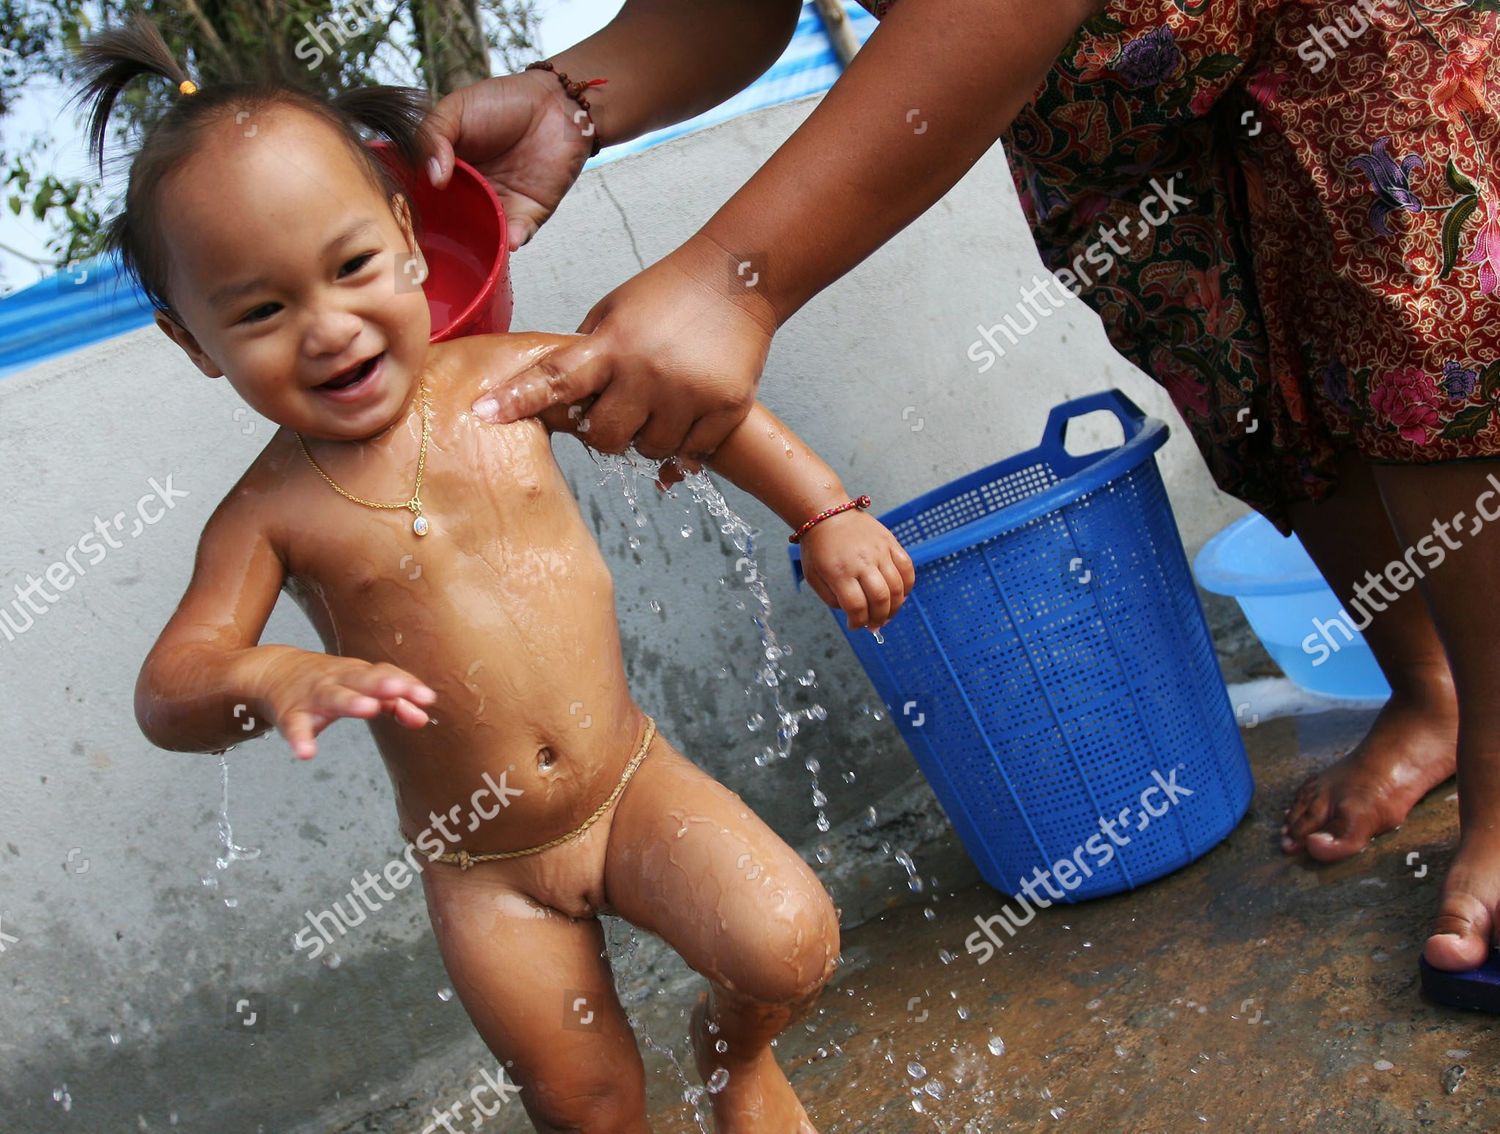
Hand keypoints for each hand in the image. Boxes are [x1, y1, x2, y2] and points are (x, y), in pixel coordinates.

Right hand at [253, 650, 436, 760]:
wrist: (273, 670)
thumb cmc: (329, 681)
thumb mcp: (361, 686)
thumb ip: (394, 703)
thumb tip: (423, 716)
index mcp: (357, 673)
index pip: (385, 674)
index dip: (406, 685)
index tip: (427, 698)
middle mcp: (337, 680)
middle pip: (362, 679)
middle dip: (382, 684)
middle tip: (399, 690)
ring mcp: (313, 696)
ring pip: (333, 696)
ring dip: (351, 701)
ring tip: (368, 709)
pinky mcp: (291, 714)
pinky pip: (296, 727)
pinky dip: (300, 739)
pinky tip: (307, 753)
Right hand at [420, 68, 594, 250]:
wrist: (555, 104)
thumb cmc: (503, 102)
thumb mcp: (456, 110)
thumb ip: (432, 136)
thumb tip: (434, 177)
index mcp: (448, 171)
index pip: (425, 197)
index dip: (415, 207)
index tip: (406, 216)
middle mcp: (470, 194)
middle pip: (450, 224)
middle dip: (442, 237)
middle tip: (433, 244)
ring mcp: (498, 206)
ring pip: (482, 236)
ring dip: (478, 244)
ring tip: (470, 248)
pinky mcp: (528, 214)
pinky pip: (517, 235)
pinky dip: (513, 240)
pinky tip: (510, 238)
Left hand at [471, 235, 774, 460]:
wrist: (739, 278)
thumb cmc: (667, 294)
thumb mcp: (614, 311)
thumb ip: (587, 354)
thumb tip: (551, 398)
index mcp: (614, 343)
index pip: (555, 378)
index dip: (517, 399)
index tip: (483, 413)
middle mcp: (649, 372)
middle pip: (604, 437)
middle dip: (604, 430)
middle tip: (619, 407)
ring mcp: (689, 394)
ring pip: (648, 451)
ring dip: (647, 436)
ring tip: (659, 403)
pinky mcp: (725, 408)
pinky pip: (690, 455)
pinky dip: (683, 446)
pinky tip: (685, 418)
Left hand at [797, 512, 915, 631]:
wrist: (827, 513)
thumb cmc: (818, 547)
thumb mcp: (814, 577)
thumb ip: (832, 599)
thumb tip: (854, 613)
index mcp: (839, 571)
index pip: (856, 607)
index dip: (858, 623)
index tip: (856, 626)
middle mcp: (862, 561)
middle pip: (881, 599)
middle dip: (879, 618)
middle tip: (875, 625)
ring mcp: (879, 551)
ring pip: (897, 586)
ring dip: (895, 606)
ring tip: (888, 614)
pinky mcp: (890, 542)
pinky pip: (907, 567)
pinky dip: (908, 585)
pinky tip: (901, 594)